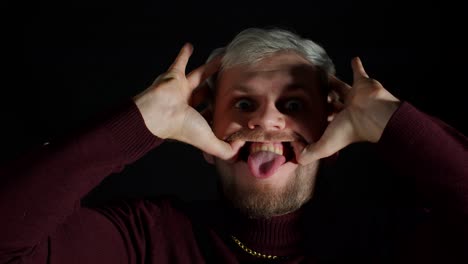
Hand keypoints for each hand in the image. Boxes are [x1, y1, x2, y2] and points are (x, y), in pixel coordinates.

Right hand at [133, 43, 240, 159]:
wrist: (159, 112)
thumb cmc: (182, 127)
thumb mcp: (209, 142)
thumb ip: (225, 149)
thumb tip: (240, 145)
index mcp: (196, 121)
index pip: (212, 118)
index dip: (222, 116)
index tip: (237, 111)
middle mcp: (189, 106)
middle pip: (207, 96)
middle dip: (216, 91)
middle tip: (232, 82)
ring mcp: (180, 91)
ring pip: (199, 77)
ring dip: (209, 69)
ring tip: (223, 59)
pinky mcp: (174, 77)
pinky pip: (179, 62)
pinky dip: (183, 55)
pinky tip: (189, 46)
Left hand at [297, 57, 401, 163]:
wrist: (375, 115)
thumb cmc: (350, 130)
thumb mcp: (325, 146)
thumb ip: (308, 154)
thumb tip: (295, 154)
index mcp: (336, 124)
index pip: (321, 123)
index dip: (312, 121)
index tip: (299, 116)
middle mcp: (344, 111)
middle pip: (329, 105)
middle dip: (320, 101)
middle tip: (306, 92)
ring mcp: (354, 97)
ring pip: (340, 88)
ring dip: (332, 83)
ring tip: (320, 75)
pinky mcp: (363, 84)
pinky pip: (359, 72)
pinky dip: (357, 66)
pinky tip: (354, 59)